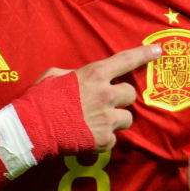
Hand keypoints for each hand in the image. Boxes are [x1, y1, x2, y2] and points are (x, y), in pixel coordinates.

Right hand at [37, 44, 158, 151]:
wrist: (32, 128)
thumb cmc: (40, 98)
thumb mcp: (54, 75)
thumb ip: (73, 73)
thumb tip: (78, 76)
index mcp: (95, 75)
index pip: (126, 60)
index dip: (144, 54)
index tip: (158, 51)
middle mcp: (106, 95)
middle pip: (130, 94)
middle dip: (121, 97)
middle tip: (106, 102)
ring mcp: (107, 118)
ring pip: (127, 118)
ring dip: (116, 119)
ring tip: (98, 122)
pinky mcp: (104, 139)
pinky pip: (113, 138)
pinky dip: (104, 138)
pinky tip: (89, 135)